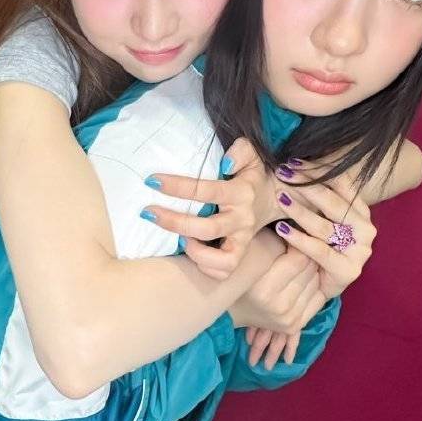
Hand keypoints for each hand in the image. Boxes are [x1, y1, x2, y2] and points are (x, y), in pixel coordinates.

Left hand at [141, 138, 267, 280]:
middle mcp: (242, 219)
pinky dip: (204, 265)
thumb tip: (225, 162)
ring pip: (219, 258)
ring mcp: (242, 240)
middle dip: (174, 222)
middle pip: (207, 228)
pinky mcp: (239, 255)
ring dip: (192, 250)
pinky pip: (223, 271)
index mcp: (242, 192)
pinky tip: (190, 249)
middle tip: (148, 212)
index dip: (178, 187)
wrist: (273, 199)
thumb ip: (241, 150)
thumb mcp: (251, 156)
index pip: (206, 190)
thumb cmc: (250, 176)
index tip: (152, 181)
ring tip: (176, 238)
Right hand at [229, 238, 326, 367]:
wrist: (230, 310)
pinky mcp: (295, 326)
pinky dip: (314, 287)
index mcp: (264, 288)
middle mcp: (278, 306)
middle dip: (307, 255)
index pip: (300, 259)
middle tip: (298, 247)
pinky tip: (302, 281)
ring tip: (299, 264)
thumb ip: (275, 238)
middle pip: (311, 270)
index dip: (299, 243)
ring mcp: (289, 319)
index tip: (293, 237)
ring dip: (312, 270)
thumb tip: (300, 227)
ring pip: (317, 283)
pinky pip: (319, 299)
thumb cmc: (240, 272)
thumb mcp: (251, 249)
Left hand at [273, 167, 375, 298]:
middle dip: (307, 186)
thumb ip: (315, 194)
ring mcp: (360, 252)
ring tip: (280, 198)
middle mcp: (366, 230)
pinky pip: (319, 250)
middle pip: (334, 203)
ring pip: (326, 226)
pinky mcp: (348, 271)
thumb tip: (294, 162)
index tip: (293, 162)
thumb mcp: (318, 215)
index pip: (342, 184)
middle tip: (283, 174)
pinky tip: (281, 228)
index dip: (318, 171)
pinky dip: (299, 238)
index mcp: (362, 212)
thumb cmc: (316, 244)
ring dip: (300, 210)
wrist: (317, 284)